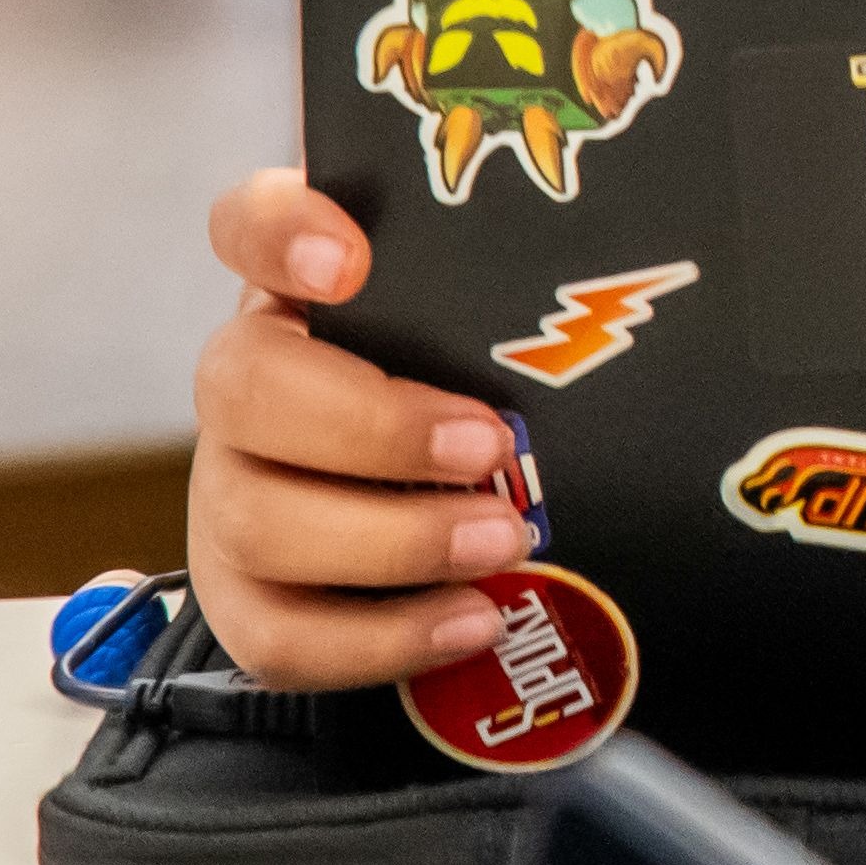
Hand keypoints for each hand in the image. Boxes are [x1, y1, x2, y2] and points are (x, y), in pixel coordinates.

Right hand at [187, 166, 526, 687]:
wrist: (427, 499)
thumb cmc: (471, 382)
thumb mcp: (487, 322)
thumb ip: (517, 286)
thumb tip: (634, 264)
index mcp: (298, 292)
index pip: (246, 224)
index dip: (279, 232)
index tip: (348, 263)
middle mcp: (247, 384)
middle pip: (243, 387)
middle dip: (373, 424)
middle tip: (490, 443)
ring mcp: (231, 491)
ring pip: (256, 520)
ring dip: (392, 540)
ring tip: (503, 541)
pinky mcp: (244, 595)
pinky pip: (277, 634)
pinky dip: (380, 639)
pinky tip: (473, 621)